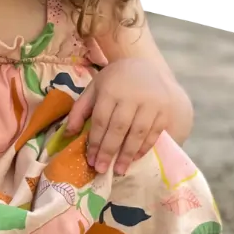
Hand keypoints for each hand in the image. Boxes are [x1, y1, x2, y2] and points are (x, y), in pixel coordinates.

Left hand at [65, 58, 174, 174]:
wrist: (143, 64)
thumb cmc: (113, 81)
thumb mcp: (93, 89)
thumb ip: (79, 110)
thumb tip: (68, 134)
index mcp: (111, 90)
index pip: (101, 120)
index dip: (96, 142)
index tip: (91, 160)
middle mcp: (132, 96)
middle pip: (119, 128)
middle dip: (109, 151)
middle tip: (102, 169)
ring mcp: (151, 103)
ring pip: (138, 133)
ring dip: (128, 154)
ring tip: (119, 169)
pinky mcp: (165, 109)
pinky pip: (155, 132)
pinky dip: (144, 147)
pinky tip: (135, 158)